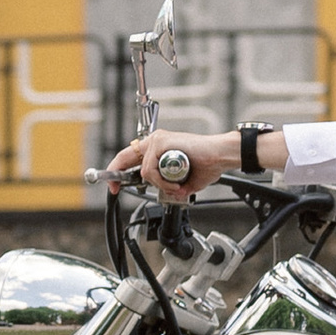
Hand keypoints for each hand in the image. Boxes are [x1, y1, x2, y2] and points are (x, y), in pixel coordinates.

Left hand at [107, 130, 231, 195]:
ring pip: (144, 171)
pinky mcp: (161, 142)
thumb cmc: (209, 164)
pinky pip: (151, 170)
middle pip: (125, 157)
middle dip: (115, 174)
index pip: (131, 157)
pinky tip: (176, 182)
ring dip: (159, 184)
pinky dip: (162, 181)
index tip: (114, 184)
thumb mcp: (184, 180)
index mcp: (159, 147)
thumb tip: (168, 194)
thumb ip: (171, 186)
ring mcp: (157, 140)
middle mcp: (155, 141)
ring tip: (176, 185)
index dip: (118, 170)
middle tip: (114, 188)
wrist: (221, 156)